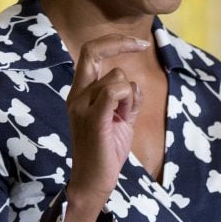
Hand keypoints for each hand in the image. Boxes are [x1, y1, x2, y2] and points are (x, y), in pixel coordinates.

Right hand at [60, 34, 149, 221]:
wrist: (94, 180)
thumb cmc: (107, 149)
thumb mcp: (121, 118)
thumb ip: (126, 99)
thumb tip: (134, 84)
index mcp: (80, 93)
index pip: (90, 53)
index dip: (113, 42)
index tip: (139, 42)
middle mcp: (76, 95)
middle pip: (93, 51)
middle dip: (120, 43)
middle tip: (143, 44)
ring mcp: (81, 105)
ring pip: (117, 77)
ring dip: (130, 95)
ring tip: (122, 118)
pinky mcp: (93, 117)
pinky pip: (116, 91)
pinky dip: (128, 100)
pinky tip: (124, 117)